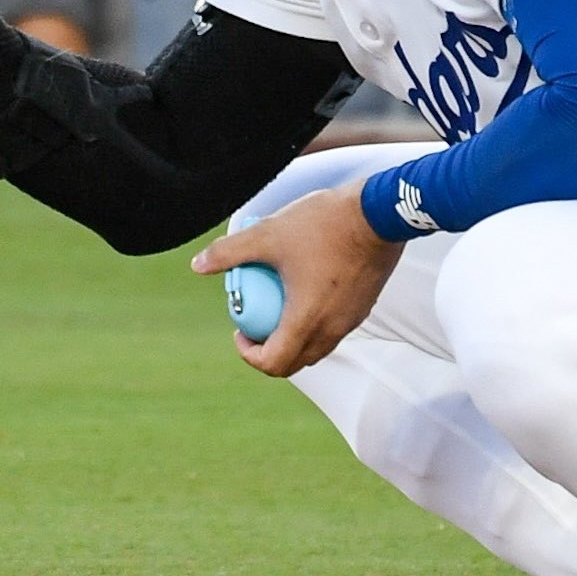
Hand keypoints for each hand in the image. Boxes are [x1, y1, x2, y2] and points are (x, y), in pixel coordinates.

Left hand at [191, 187, 403, 376]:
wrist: (378, 211)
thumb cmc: (323, 224)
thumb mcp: (267, 234)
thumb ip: (229, 252)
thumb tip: (197, 265)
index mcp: (307, 321)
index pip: (274, 364)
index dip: (249, 355)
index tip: (239, 331)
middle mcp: (332, 329)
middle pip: (295, 362)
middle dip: (269, 351)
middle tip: (255, 325)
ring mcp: (352, 320)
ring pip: (316, 347)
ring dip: (293, 338)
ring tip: (277, 307)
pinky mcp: (364, 306)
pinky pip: (334, 328)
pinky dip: (314, 322)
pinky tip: (304, 288)